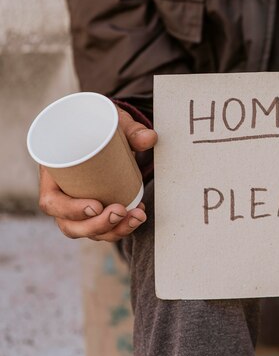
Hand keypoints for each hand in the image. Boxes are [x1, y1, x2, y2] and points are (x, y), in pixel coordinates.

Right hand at [38, 105, 157, 241]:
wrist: (105, 132)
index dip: (70, 210)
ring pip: (89, 231)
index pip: (51, 202)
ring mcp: (78, 208)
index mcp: (53, 175)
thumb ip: (130, 129)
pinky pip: (104, 229)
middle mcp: (62, 197)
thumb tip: (150, 138)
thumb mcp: (111, 123)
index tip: (96, 206)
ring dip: (114, 230)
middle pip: (70, 225)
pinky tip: (138, 215)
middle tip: (121, 211)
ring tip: (137, 216)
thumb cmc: (100, 128)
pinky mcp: (95, 213)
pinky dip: (122, 227)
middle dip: (97, 225)